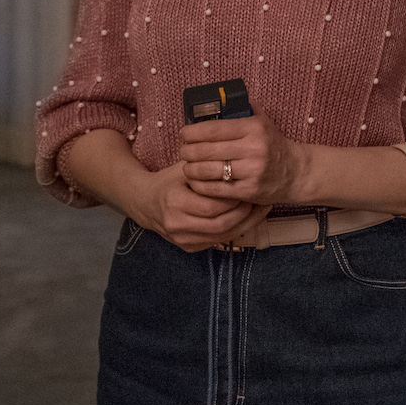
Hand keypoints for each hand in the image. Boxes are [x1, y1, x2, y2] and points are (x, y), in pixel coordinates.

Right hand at [129, 160, 272, 252]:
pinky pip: (217, 241)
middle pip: (220, 225)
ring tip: (259, 209)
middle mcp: (176, 224)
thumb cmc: (169, 180)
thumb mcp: (184, 168)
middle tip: (259, 199)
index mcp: (174, 202)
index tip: (248, 187)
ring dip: (244, 224)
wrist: (146, 203)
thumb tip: (237, 158)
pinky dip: (235, 231)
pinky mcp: (188, 246)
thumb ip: (207, 164)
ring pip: (222, 236)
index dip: (233, 199)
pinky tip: (248, 219)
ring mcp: (182, 239)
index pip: (212, 206)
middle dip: (243, 213)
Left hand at [180, 112, 307, 205]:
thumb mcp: (264, 122)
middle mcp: (253, 148)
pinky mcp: (248, 190)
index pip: (213, 128)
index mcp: (254, 128)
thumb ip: (245, 109)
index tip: (184, 133)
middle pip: (206, 150)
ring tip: (187, 166)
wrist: (295, 172)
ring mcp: (251, 171)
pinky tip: (196, 181)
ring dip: (191, 168)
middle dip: (187, 151)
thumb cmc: (273, 144)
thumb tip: (220, 97)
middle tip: (182, 151)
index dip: (192, 132)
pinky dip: (200, 185)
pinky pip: (215, 189)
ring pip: (208, 170)